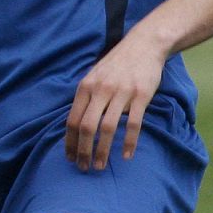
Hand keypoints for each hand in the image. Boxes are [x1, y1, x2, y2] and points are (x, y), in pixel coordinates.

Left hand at [64, 31, 165, 170]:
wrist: (143, 45)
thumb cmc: (116, 65)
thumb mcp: (93, 78)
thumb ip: (85, 99)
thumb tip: (76, 125)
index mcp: (85, 88)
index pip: (72, 120)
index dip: (69, 142)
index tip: (69, 158)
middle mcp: (100, 91)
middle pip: (86, 127)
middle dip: (82, 150)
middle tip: (83, 168)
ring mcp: (120, 93)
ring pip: (107, 128)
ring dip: (102, 150)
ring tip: (100, 166)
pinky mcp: (141, 95)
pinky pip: (133, 123)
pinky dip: (128, 142)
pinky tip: (126, 155)